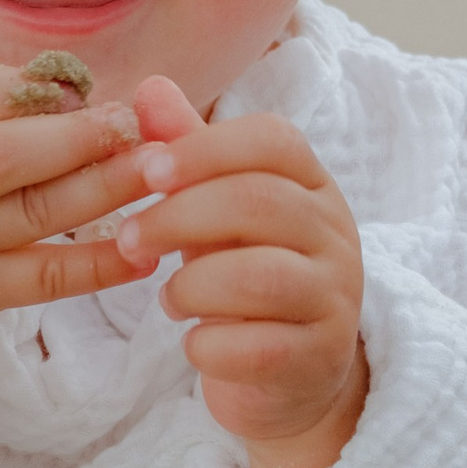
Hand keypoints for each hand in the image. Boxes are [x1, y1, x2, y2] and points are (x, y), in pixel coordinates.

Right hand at [0, 61, 170, 388]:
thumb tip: (74, 85)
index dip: (32, 88)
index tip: (87, 86)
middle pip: (1, 155)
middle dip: (77, 137)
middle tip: (137, 123)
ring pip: (31, 214)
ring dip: (104, 190)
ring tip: (159, 168)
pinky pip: (42, 280)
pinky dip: (97, 266)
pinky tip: (143, 249)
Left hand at [116, 78, 367, 467]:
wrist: (289, 379)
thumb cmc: (245, 279)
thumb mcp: (216, 213)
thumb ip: (188, 155)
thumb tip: (148, 87)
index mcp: (312, 185)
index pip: (273, 140)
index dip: (204, 148)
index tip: (147, 171)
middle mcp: (335, 235)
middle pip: (259, 202)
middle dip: (180, 216)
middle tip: (130, 240)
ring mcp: (333, 299)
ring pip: (259, 276)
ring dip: (192, 285)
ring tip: (170, 299)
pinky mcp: (316, 360)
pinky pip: (255, 347)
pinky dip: (207, 345)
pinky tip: (197, 342)